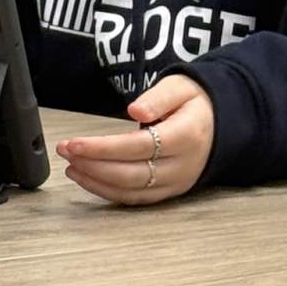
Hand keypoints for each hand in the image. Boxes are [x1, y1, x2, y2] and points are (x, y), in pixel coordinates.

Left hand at [55, 75, 214, 205]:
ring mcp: (177, 182)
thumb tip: (136, 111)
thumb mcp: (181, 86)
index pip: (139, 146)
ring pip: (132, 191)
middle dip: (93, 165)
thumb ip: (158, 97)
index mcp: (188, 135)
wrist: (221, 123)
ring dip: (96, 182)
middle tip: (65, 151)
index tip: (75, 143)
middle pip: (131, 173)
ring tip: (71, 167)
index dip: (103, 148)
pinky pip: (136, 199)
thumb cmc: (196, 102)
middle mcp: (183, 165)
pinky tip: (89, 180)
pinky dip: (109, 193)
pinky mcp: (169, 192)